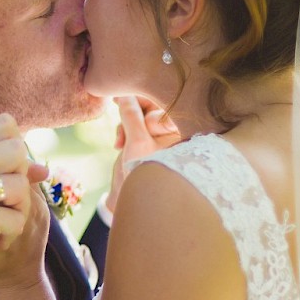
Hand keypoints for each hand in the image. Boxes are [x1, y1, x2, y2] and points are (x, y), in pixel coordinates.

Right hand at [0, 114, 48, 292]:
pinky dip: (11, 233)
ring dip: (19, 209)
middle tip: (4, 200)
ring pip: (21, 185)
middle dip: (20, 177)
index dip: (16, 148)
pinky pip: (17, 217)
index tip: (4, 174)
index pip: (5, 123)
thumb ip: (5, 171)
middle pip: (17, 148)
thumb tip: (44, 169)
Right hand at [104, 95, 180, 214]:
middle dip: (133, 111)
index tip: (121, 96)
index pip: (166, 102)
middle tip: (115, 108)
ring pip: (145, 115)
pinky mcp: (155, 145)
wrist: (137, 206)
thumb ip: (131, 114)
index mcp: (184, 133)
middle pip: (155, 106)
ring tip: (118, 142)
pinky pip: (141, 126)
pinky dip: (128, 131)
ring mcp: (168, 140)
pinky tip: (119, 144)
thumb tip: (126, 93)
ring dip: (127, 123)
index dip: (143, 98)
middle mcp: (181, 135)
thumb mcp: (136, 143)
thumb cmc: (142, 178)